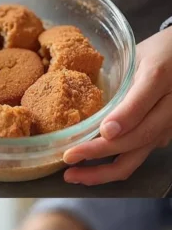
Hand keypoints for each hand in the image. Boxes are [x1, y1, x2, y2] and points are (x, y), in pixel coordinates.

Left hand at [63, 27, 171, 184]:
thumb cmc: (158, 53)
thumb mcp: (138, 55)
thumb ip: (119, 78)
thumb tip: (87, 105)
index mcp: (159, 78)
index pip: (140, 103)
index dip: (122, 118)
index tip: (103, 132)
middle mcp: (169, 108)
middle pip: (137, 138)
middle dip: (99, 152)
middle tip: (68, 158)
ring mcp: (167, 127)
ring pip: (138, 156)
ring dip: (104, 172)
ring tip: (73, 175)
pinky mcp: (162, 137)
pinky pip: (137, 156)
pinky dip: (111, 166)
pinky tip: (88, 169)